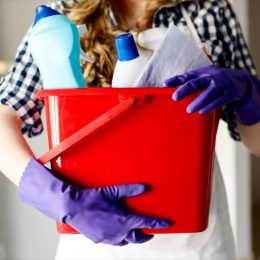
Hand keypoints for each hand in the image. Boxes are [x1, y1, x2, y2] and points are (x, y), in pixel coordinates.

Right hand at [19, 159, 169, 245]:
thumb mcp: (113, 191)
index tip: (166, 224)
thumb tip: (144, 187)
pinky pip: (113, 241)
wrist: (72, 207)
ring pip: (125, 241)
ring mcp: (108, 237)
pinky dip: (118, 237)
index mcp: (123, 220)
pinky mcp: (99, 239)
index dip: (158, 224)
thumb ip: (130, 189)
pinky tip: (116, 231)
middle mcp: (118, 231)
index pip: (145, 223)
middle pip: (137, 238)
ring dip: (132, 237)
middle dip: (146, 236)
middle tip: (149, 232)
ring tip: (133, 231)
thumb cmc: (91, 199)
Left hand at [164, 65, 259, 124]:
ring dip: (198, 102)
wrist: (239, 80)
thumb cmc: (215, 79)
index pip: (187, 76)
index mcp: (202, 72)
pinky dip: (209, 106)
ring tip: (188, 110)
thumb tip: (170, 85)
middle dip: (185, 90)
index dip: (175, 80)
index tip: (164, 84)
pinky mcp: (229, 94)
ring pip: (208, 94)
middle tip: (174, 98)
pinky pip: (218, 101)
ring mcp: (220, 85)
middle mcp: (211, 77)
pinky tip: (201, 112)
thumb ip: (190, 80)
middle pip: (196, 83)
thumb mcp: (204, 76)